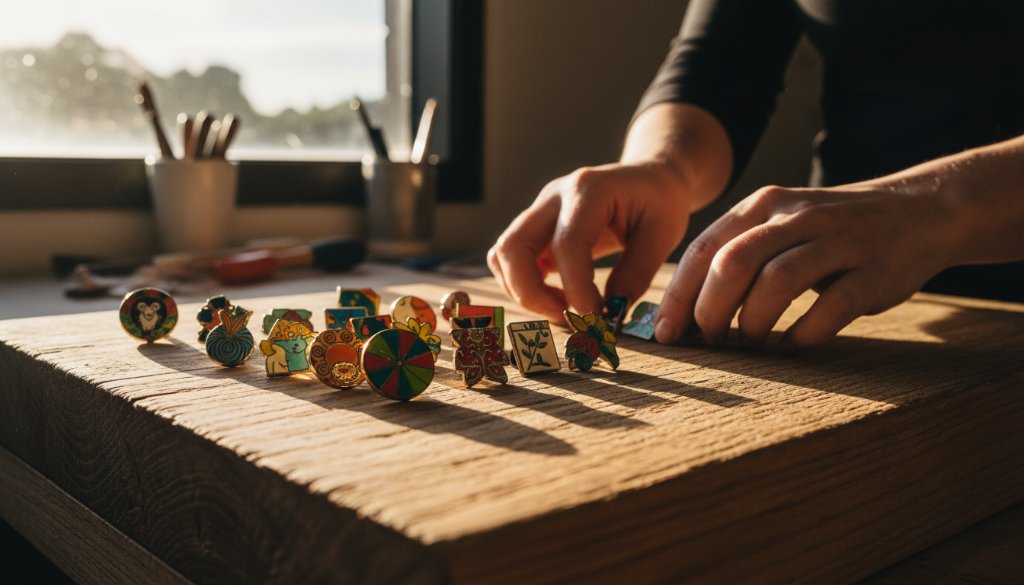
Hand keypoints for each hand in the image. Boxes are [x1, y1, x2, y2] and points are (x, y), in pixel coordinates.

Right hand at [488, 161, 691, 322]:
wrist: (648, 178)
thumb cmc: (659, 202)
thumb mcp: (664, 234)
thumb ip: (637, 272)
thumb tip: (610, 313)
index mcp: (588, 190)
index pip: (567, 244)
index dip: (576, 288)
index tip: (595, 319)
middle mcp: (553, 196)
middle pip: (513, 246)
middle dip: (531, 294)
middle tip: (568, 318)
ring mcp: (538, 211)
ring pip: (502, 254)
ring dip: (523, 292)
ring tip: (564, 311)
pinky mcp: (534, 228)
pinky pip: (509, 259)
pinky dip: (522, 285)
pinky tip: (557, 299)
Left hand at [655, 184, 956, 348]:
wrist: (919, 211)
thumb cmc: (829, 233)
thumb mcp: (778, 228)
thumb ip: (734, 257)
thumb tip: (680, 314)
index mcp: (763, 206)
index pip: (703, 250)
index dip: (679, 296)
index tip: (665, 334)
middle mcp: (796, 217)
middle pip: (732, 264)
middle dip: (710, 311)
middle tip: (710, 342)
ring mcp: (838, 241)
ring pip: (777, 282)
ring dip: (753, 324)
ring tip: (751, 344)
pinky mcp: (873, 271)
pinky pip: (830, 308)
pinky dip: (803, 335)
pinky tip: (793, 346)